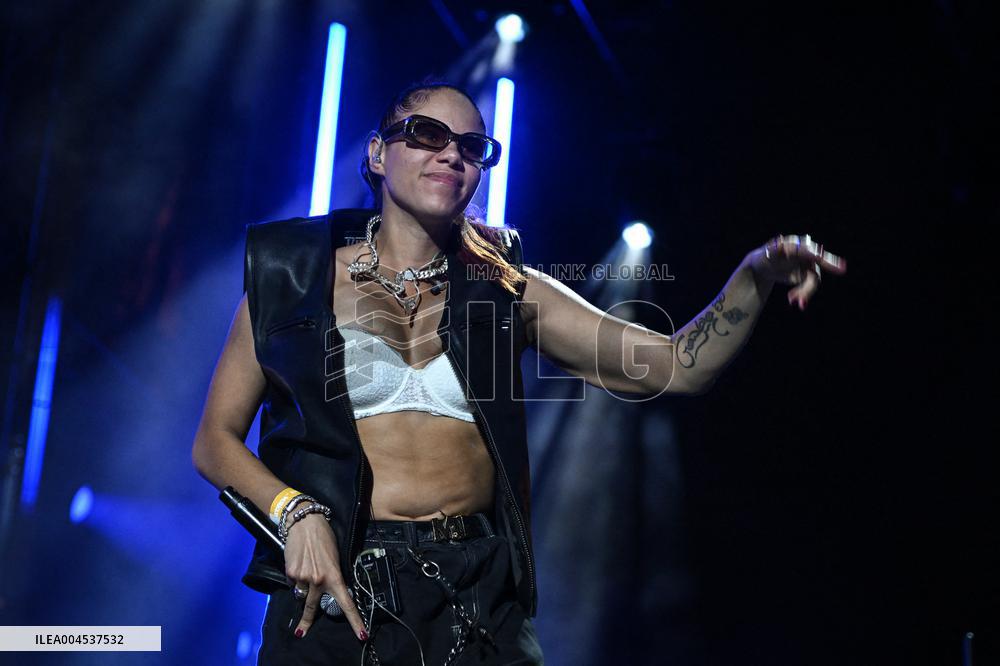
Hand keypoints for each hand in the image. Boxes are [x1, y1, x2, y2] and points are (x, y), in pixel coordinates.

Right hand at [283, 512, 367, 641]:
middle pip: (312, 608)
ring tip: (305, 568)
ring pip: (301, 593)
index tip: (362, 635)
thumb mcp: (335, 557)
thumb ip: (332, 575)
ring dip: (302, 587)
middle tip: (302, 632)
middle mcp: (318, 580)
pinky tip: (298, 563)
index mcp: (335, 576)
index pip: (346, 603)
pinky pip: (293, 583)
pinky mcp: (291, 572)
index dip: (355, 620)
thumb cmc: (324, 537)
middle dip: (307, 621)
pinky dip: (295, 577)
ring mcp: (303, 577)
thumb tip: (328, 589)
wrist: (305, 522)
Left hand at [746, 234, 846, 309]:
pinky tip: (792, 300)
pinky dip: (803, 295)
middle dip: (808, 288)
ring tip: (791, 301)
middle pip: (815, 271)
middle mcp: (806, 253)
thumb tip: (780, 245)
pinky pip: (809, 286)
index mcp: (797, 245)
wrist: (762, 267)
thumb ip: (775, 250)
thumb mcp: (765, 255)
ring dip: (805, 293)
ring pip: (814, 281)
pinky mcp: (806, 275)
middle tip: (801, 302)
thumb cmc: (762, 257)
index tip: (838, 266)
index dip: (825, 259)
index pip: (812, 252)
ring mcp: (808, 264)